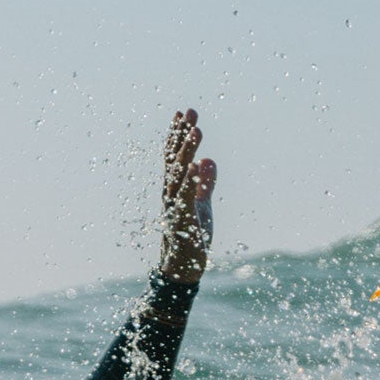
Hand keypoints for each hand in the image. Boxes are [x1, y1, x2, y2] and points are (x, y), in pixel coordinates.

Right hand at [158, 110, 215, 280]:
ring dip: (187, 151)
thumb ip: (205, 183)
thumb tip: (209, 160)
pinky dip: (191, 181)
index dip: (178, 134)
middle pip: (175, 159)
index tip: (183, 112)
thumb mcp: (202, 205)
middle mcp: (170, 193)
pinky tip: (196, 165)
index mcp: (175, 188)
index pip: (175, 156)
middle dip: (182, 134)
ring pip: (179, 174)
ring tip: (196, 131)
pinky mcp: (183, 221)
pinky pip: (185, 198)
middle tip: (190, 112)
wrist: (183, 267)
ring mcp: (174, 206)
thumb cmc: (191, 236)